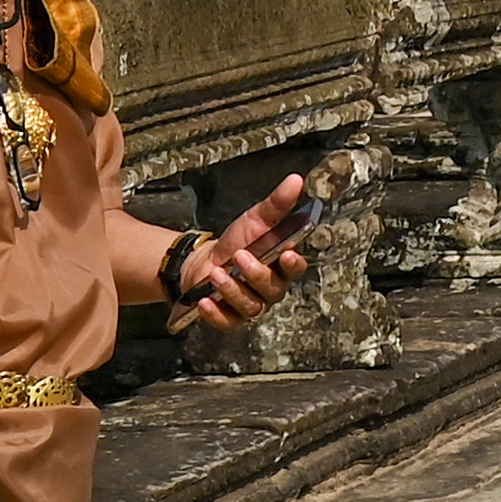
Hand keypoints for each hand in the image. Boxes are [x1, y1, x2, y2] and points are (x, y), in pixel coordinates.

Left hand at [174, 170, 317, 330]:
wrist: (203, 261)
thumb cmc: (237, 241)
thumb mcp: (256, 219)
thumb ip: (277, 204)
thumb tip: (296, 180)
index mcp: (282, 265)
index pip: (296, 268)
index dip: (294, 264)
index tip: (287, 253)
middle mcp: (271, 289)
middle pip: (273, 289)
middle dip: (257, 274)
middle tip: (240, 257)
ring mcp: (252, 305)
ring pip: (252, 306)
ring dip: (234, 290)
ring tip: (217, 274)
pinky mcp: (230, 317)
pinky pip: (228, 321)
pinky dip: (216, 313)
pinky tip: (205, 301)